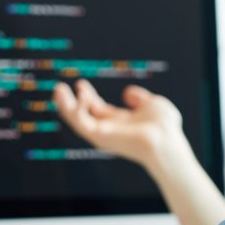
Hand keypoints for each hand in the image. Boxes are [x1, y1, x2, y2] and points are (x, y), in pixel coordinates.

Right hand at [53, 79, 186, 170]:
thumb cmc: (165, 127)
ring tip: (58, 90)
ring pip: (77, 121)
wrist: (166, 140)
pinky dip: (76, 111)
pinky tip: (78, 96)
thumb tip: (127, 93)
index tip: (79, 84)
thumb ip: (139, 98)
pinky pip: (82, 124)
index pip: (96, 109)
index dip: (86, 96)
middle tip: (59, 87)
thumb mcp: (152, 104)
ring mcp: (103, 134)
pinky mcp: (100, 137)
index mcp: (119, 123)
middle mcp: (109, 130)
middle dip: (69, 102)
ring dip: (65, 106)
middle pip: (83, 115)